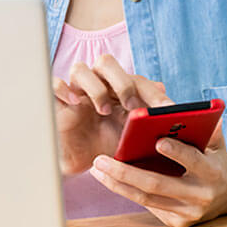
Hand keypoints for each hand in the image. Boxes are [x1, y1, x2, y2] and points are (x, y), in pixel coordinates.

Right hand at [51, 54, 170, 175]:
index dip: (153, 93)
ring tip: (103, 110)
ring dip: (95, 87)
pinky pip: (54, 84)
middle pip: (106, 62)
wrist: (85, 163)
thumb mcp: (135, 137)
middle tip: (131, 105)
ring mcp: (76, 92)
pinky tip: (74, 103)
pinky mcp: (57, 102)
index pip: (137, 79)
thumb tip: (171, 110)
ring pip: (80, 69)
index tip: (167, 109)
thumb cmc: (111, 146)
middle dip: (121, 81)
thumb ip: (150, 122)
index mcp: (119, 89)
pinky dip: (63, 89)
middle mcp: (98, 84)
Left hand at [87, 128, 226, 226]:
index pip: (194, 161)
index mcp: (214, 172)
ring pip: (147, 199)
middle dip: (125, 172)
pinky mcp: (179, 224)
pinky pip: (149, 206)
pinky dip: (127, 192)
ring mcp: (190, 213)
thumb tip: (183, 109)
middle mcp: (201, 196)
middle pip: (157, 184)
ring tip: (97, 169)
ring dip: (117, 184)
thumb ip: (204, 126)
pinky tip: (110, 179)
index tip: (157, 140)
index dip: (177, 152)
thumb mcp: (216, 140)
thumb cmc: (215, 157)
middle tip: (101, 160)